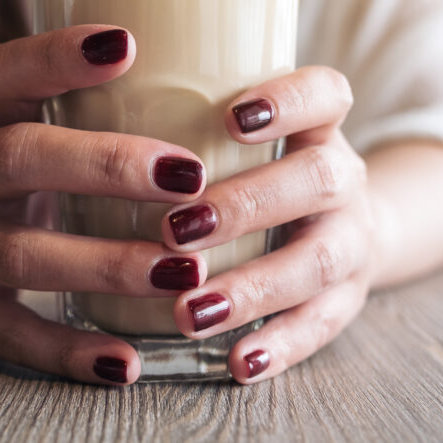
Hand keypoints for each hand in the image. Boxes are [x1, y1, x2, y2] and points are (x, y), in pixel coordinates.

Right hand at [0, 25, 209, 384]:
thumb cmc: (26, 173)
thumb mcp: (39, 126)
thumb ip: (99, 104)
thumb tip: (219, 63)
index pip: (7, 72)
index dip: (57, 54)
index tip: (127, 41)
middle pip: (20, 157)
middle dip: (105, 164)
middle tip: (188, 177)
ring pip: (23, 254)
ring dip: (106, 262)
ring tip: (182, 270)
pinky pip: (14, 332)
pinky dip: (71, 350)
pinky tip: (128, 360)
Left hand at [159, 66, 378, 382]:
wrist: (340, 223)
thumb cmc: (263, 167)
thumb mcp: (248, 134)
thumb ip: (193, 115)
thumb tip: (90, 82)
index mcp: (320, 125)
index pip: (327, 94)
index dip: (289, 101)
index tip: (231, 118)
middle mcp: (344, 179)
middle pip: (320, 180)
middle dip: (248, 204)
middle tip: (177, 229)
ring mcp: (351, 240)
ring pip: (318, 261)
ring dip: (253, 288)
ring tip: (189, 311)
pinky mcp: (347, 300)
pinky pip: (322, 326)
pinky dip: (279, 345)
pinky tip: (236, 362)